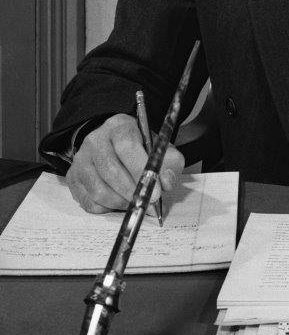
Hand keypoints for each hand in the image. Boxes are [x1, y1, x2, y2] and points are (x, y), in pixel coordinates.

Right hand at [66, 113, 183, 213]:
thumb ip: (170, 162)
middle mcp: (95, 140)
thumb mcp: (160, 148)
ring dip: (120, 202)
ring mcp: (81, 159)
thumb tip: (167, 182)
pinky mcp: (73, 178)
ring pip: (98, 190)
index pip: (126, 145)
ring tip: (134, 202)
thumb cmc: (141, 148)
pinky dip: (107, 208)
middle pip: (110, 170)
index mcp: (119, 126)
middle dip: (131, 191)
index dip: (140, 169)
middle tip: (146, 202)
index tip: (155, 190)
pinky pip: (89, 201)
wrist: (114, 146)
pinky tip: (119, 202)